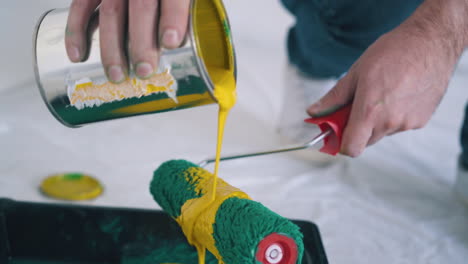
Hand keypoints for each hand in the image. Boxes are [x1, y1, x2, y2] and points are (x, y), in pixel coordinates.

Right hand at [64, 0, 189, 82]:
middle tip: (144, 71)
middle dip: (142, 42)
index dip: (173, 18)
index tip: (171, 42)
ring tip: (118, 75)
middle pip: (141, 7)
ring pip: (111, 12)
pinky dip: (76, 31)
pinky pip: (80, 6)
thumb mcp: (189, 1)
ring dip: (112, 47)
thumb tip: (205, 58)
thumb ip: (191, 17)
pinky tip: (78, 55)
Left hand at [307, 1, 466, 156]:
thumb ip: (334, 98)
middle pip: (365, 140)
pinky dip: (394, 116)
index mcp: (370, 112)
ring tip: (382, 93)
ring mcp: (407, 123)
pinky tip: (399, 94)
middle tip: (357, 104)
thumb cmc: (393, 52)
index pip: (352, 148)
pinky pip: (399, 126)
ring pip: (382, 132)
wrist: (431, 42)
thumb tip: (314, 111)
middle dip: (357, 128)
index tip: (337, 132)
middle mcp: (390, 122)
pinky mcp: (421, 120)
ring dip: (377, 121)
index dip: (341, 144)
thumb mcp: (356, 73)